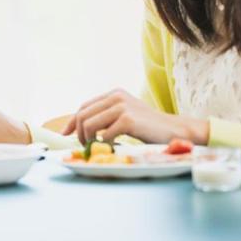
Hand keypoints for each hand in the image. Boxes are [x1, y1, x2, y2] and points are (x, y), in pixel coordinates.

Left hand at [62, 88, 207, 144]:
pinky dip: (104, 144)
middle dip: (78, 133)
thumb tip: (80, 127)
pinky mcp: (128, 120)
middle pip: (83, 115)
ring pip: (89, 125)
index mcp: (114, 93)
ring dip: (88, 140)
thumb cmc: (148, 126)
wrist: (174, 129)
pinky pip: (104, 135)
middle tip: (83, 145)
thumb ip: (106, 115)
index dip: (72, 122)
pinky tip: (111, 147)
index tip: (66, 134)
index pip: (84, 107)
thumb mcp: (125, 113)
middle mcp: (116, 97)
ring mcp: (122, 107)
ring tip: (96, 147)